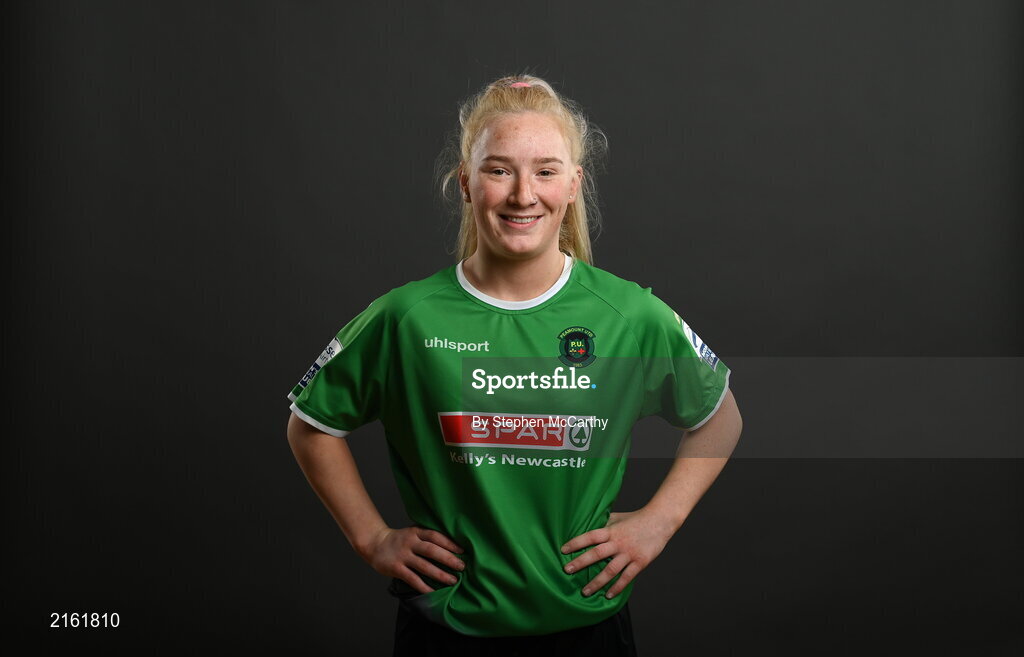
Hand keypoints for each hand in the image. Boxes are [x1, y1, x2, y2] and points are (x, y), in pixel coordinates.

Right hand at [361, 526, 464, 594]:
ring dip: (440, 574)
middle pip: (432, 551)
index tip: (462, 551)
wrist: (375, 543)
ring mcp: (402, 556)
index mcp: (416, 532)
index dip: (449, 543)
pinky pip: (412, 579)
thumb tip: (452, 547)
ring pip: (424, 566)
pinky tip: (433, 592)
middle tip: (462, 567)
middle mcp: (410, 543)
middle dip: (448, 559)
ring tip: (453, 580)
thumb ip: (427, 537)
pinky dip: (423, 586)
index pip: (435, 536)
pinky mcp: (396, 569)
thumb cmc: (400, 540)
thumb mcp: (413, 533)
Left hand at [560, 509, 674, 598]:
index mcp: (612, 531)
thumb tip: (587, 524)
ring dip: (596, 582)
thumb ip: (604, 523)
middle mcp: (618, 543)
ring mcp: (629, 553)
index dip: (576, 543)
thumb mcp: (618, 518)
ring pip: (610, 570)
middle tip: (566, 570)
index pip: (590, 536)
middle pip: (596, 554)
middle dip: (580, 563)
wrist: (660, 521)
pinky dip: (617, 587)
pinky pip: (627, 577)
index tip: (563, 550)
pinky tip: (608, 595)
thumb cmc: (636, 519)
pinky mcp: (640, 562)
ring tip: (585, 591)